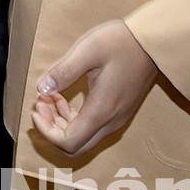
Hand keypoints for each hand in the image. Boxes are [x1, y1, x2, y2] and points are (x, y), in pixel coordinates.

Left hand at [30, 19, 158, 156]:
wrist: (153, 43)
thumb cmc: (121, 43)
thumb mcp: (88, 50)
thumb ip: (63, 71)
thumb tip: (41, 89)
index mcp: (102, 111)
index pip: (69, 142)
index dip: (46, 131)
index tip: (36, 108)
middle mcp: (111, 121)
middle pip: (75, 146)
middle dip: (51, 129)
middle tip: (39, 104)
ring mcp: (116, 118)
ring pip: (83, 137)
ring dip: (60, 123)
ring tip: (47, 97)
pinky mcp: (118, 112)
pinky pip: (91, 126)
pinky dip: (72, 117)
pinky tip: (61, 97)